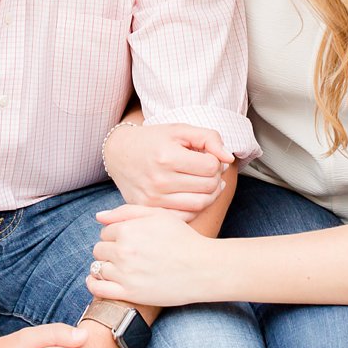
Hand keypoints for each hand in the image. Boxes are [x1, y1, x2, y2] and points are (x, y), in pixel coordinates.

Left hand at [87, 204, 221, 305]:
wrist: (203, 267)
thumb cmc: (183, 238)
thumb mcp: (158, 215)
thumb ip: (126, 212)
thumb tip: (98, 217)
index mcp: (128, 229)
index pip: (105, 232)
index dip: (116, 235)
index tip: (129, 241)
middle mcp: (123, 251)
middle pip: (99, 250)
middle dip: (109, 251)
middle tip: (127, 255)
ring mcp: (125, 273)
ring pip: (97, 268)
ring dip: (105, 267)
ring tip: (121, 268)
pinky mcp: (129, 292)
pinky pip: (98, 289)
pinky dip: (94, 284)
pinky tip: (98, 281)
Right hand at [104, 123, 232, 217]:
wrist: (119, 153)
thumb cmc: (153, 140)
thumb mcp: (180, 130)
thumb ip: (209, 138)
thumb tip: (229, 158)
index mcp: (167, 157)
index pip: (211, 167)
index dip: (217, 161)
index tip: (209, 158)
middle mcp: (159, 180)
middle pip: (208, 187)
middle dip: (215, 178)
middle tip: (209, 171)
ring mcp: (153, 199)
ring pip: (200, 204)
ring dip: (210, 194)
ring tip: (205, 183)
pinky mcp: (149, 210)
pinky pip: (185, 216)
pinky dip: (195, 208)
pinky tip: (192, 195)